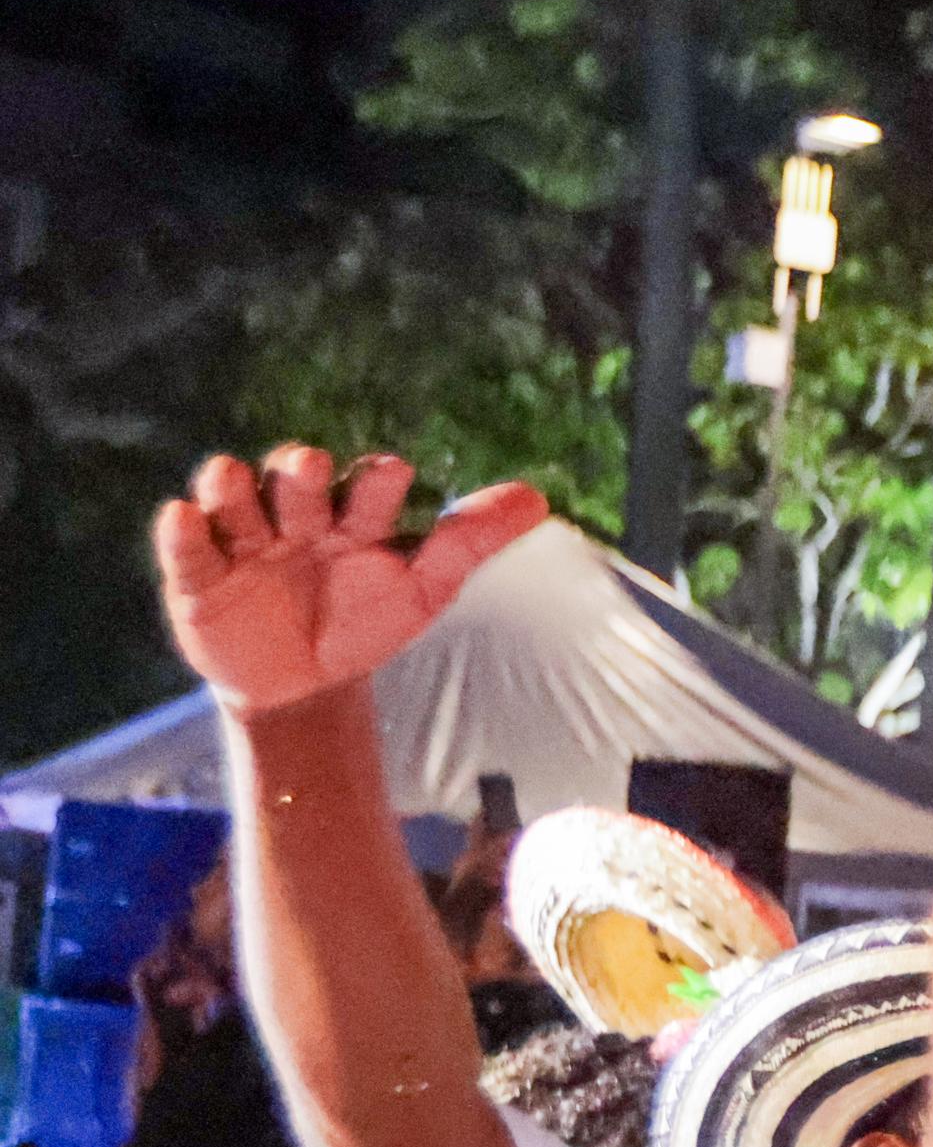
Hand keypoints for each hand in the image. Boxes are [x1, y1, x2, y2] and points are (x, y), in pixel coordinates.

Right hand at [154, 448, 549, 715]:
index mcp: (353, 515)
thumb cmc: (367, 615)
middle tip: (311, 466)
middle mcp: (296, 516)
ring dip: (230, 486)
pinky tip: (182, 516)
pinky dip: (180, 530)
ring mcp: (244, 541)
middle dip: (300, 475)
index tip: (395, 474)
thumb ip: (472, 539)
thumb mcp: (424, 583)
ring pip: (232, 499)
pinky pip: (184, 545)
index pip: (365, 488)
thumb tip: (540, 499)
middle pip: (294, 482)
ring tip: (231, 476)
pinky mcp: (198, 574)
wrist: (309, 680)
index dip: (376, 481)